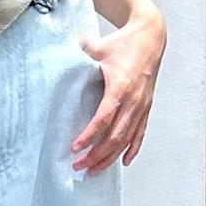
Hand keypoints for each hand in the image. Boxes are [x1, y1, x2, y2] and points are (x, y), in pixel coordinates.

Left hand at [72, 10, 165, 172]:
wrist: (151, 36)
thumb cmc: (124, 41)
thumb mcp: (97, 46)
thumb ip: (76, 54)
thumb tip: (54, 56)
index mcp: (120, 86)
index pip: (104, 118)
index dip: (89, 135)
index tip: (75, 147)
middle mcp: (133, 100)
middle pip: (115, 136)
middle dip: (96, 154)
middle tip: (79, 166)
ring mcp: (142, 105)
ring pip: (127, 139)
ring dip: (111, 157)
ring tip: (95, 169)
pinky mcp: (147, 106)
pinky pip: (141, 132)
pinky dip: (133, 149)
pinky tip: (125, 161)